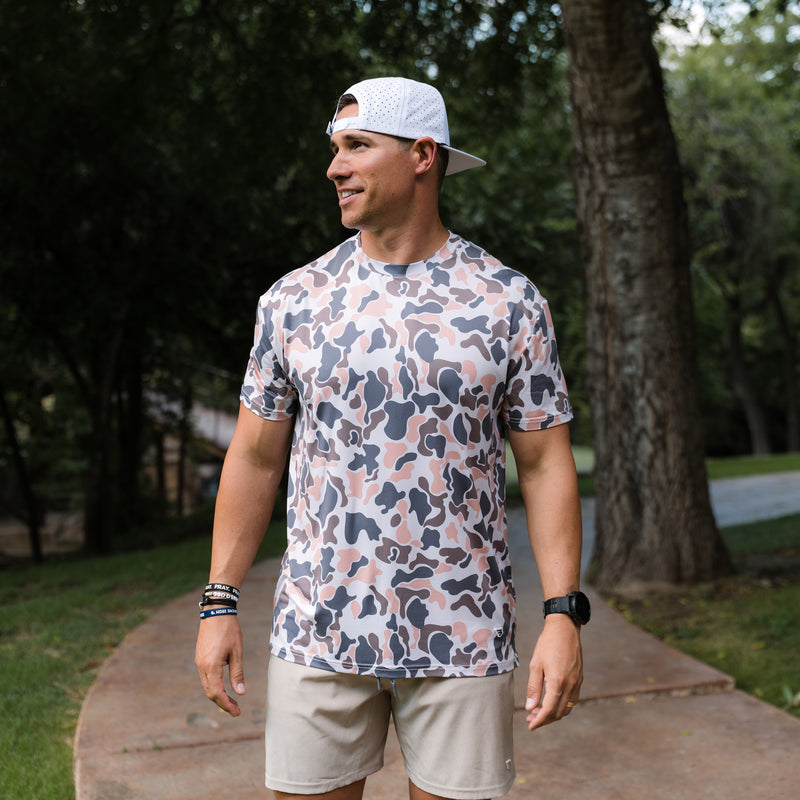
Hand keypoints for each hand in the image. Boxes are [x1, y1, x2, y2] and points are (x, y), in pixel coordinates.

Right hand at [195, 615, 246, 716]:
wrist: (216, 612)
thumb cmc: (229, 630)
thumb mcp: (237, 651)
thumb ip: (237, 673)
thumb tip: (241, 692)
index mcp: (211, 666)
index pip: (217, 693)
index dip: (227, 705)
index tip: (237, 712)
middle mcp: (201, 666)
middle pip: (210, 692)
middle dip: (223, 703)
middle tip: (236, 710)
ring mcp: (198, 661)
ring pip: (207, 685)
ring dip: (218, 695)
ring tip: (231, 700)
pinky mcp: (199, 657)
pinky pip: (205, 677)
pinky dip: (214, 685)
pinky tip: (223, 686)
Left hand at [525, 615, 582, 730]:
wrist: (565, 629)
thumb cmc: (548, 644)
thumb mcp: (536, 664)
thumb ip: (534, 687)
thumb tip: (530, 707)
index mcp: (558, 682)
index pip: (549, 710)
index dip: (539, 721)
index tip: (530, 726)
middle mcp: (570, 685)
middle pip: (559, 712)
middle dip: (545, 719)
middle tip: (531, 718)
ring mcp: (577, 683)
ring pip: (567, 708)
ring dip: (554, 714)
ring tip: (539, 712)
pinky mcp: (580, 679)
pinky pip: (572, 699)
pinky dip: (562, 705)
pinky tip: (552, 702)